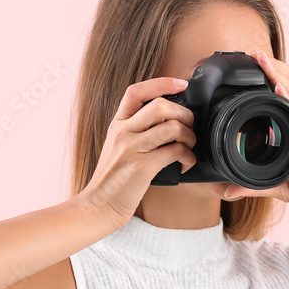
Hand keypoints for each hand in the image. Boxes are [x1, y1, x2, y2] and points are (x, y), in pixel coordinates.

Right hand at [79, 77, 197, 229]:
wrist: (98, 205)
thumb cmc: (113, 179)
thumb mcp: (117, 147)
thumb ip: (135, 130)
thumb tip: (166, 119)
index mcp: (118, 124)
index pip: (136, 91)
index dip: (161, 82)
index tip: (181, 84)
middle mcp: (123, 132)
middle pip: (161, 105)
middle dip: (185, 114)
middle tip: (189, 128)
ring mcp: (132, 148)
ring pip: (172, 126)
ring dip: (190, 136)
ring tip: (189, 147)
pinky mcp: (142, 166)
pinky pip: (175, 151)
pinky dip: (188, 157)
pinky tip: (185, 164)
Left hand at [222, 49, 288, 214]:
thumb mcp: (283, 188)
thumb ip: (256, 188)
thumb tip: (230, 190)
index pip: (287, 97)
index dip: (272, 78)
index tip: (254, 65)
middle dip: (274, 66)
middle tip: (254, 53)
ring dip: (278, 73)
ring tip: (262, 58)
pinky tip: (279, 87)